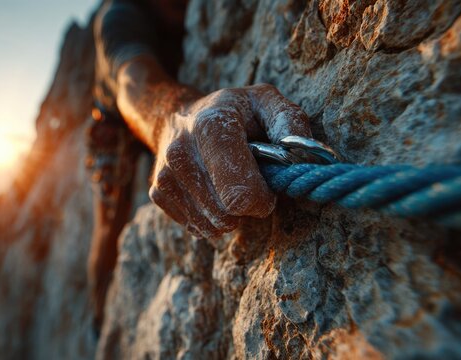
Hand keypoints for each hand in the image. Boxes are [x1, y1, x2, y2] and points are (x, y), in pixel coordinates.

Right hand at [149, 84, 311, 237]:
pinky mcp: (157, 195)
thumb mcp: (266, 101)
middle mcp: (180, 152)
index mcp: (210, 127)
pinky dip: (211, 216)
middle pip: (228, 214)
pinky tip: (210, 191)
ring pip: (213, 226)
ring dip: (230, 213)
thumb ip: (290, 122)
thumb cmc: (232, 113)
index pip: (239, 194)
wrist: (175, 116)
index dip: (262, 198)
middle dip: (247, 207)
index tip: (267, 186)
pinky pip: (198, 228)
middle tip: (248, 181)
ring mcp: (164, 176)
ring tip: (227, 183)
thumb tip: (302, 156)